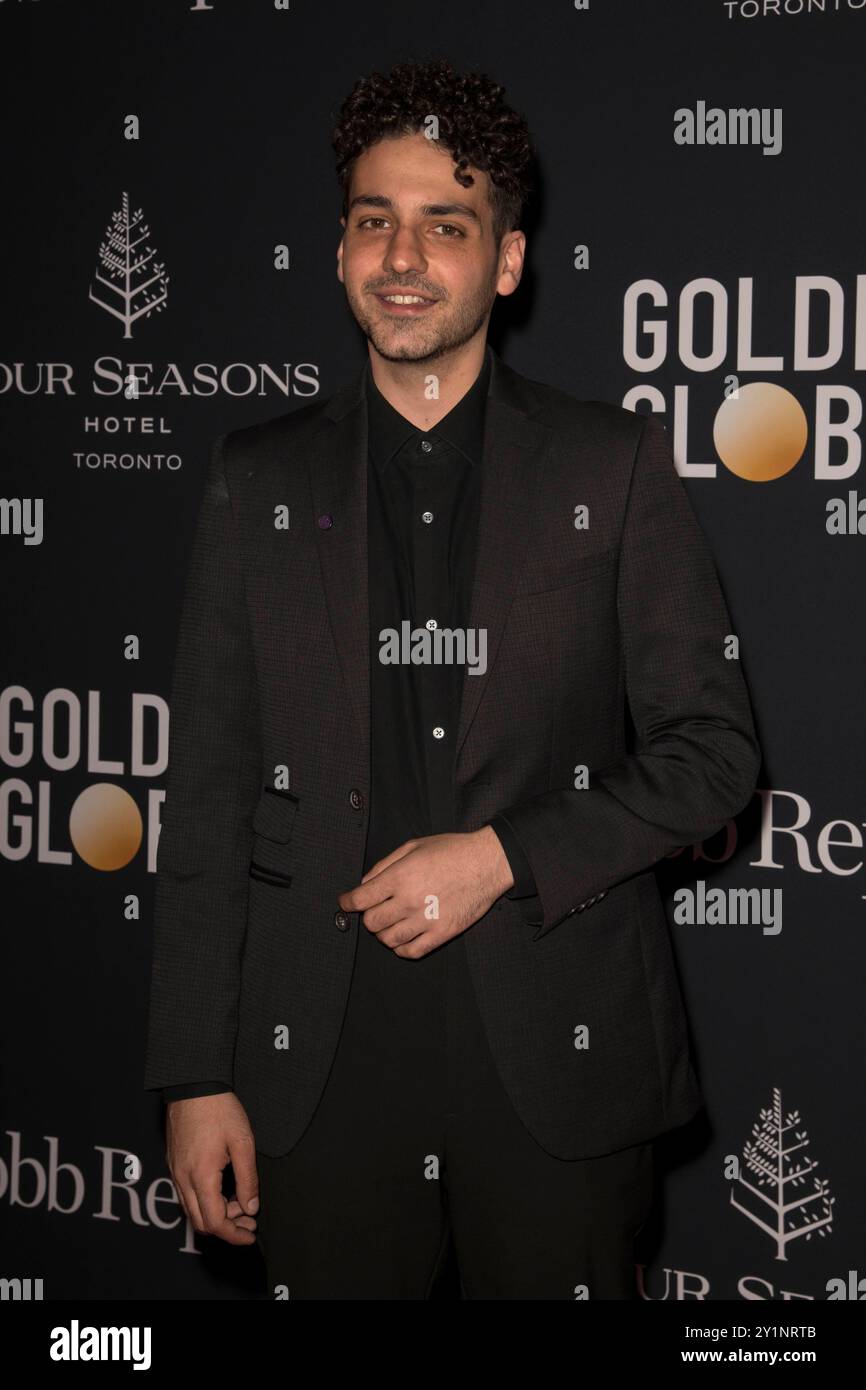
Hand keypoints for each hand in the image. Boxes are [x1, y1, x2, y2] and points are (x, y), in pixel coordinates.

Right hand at [166, 1091, 258, 1244]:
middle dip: (227, 1228)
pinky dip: (206, 1201)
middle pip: (201, 1222)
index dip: (234, 1235)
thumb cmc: (219, 1109)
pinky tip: (224, 1190)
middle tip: (249, 1221)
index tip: (251, 1235)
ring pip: (192, 1210)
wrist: (193, 1085)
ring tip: (241, 1204)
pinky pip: (187, 1194)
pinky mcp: (174, 1164)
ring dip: (216, 1214)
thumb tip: (250, 1207)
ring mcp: (175, 1172)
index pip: (215, 1222)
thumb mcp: (243, 1141)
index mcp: (201, 1176)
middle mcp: (183, 1179)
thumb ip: (248, 1178)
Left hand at [338, 827, 512, 958]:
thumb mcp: (413, 846)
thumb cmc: (451, 851)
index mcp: (399, 877)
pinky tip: (403, 938)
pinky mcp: (442, 934)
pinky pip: (411, 951)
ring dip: (384, 933)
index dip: (347, 903)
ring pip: (388, 940)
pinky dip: (401, 948)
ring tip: (390, 923)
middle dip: (368, 916)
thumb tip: (364, 884)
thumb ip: (385, 865)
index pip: (360, 900)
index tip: (346, 903)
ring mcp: (425, 920)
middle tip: (374, 910)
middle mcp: (408, 901)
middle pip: (372, 922)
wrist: (487, 863)